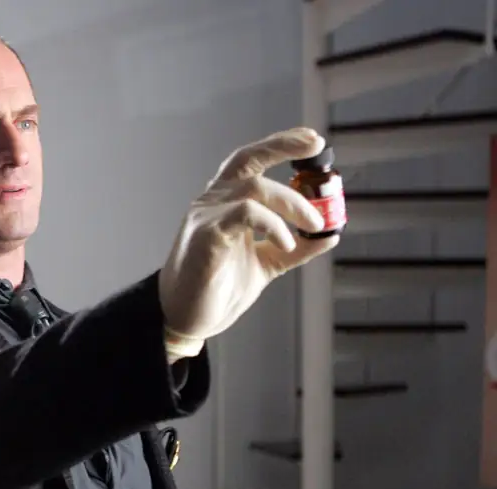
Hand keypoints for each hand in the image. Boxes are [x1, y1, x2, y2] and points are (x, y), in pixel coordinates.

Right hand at [158, 127, 338, 353]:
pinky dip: (273, 224)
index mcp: (225, 202)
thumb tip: (330, 235)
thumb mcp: (266, 263)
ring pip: (254, 188)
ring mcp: (206, 217)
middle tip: (318, 150)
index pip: (250, 161)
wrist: (188, 318)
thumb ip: (296, 248)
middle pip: (248, 160)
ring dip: (292, 202)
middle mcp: (213, 202)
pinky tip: (286, 244)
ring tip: (313, 224)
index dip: (280, 145)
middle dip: (283, 147)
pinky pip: (244, 215)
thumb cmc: (218, 287)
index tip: (312, 140)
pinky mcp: (206, 236)